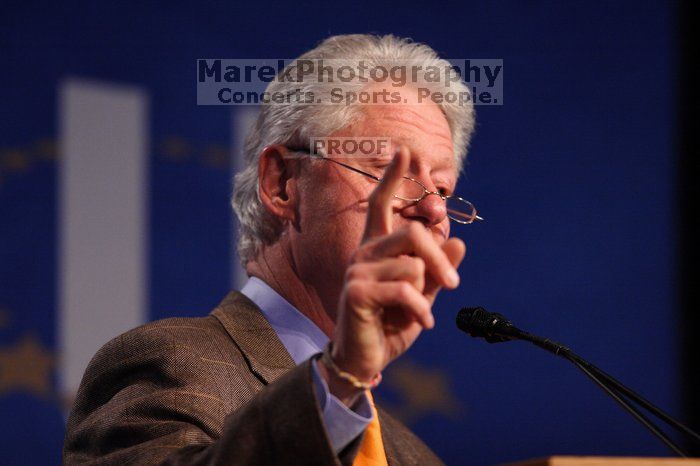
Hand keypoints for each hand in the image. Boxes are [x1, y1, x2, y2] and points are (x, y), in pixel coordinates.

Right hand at [321, 146, 465, 403]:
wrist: (366, 358)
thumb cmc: (391, 324)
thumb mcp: (422, 295)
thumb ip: (437, 269)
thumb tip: (459, 240)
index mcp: (377, 248)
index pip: (381, 204)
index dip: (393, 177)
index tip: (404, 149)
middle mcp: (364, 253)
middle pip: (413, 233)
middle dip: (439, 261)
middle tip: (453, 286)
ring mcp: (358, 271)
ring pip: (412, 264)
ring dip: (426, 294)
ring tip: (420, 314)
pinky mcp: (356, 292)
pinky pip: (404, 289)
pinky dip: (420, 311)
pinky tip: (421, 324)